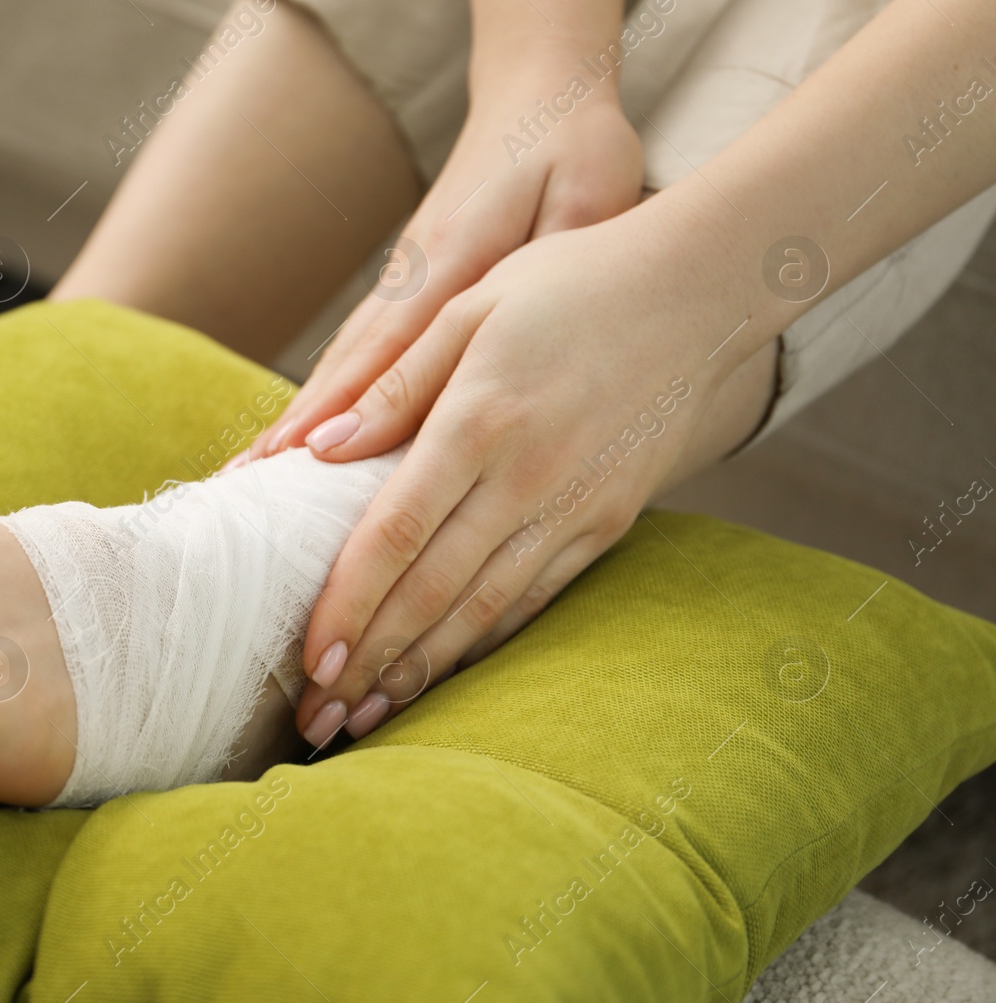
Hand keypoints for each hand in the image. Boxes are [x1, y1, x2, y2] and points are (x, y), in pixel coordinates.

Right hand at [242, 60, 643, 464]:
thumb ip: (561, 252)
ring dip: (296, 417)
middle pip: (347, 362)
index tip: (303, 454)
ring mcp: (402, 279)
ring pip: (343, 360)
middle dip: (296, 427)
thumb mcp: (590, 194)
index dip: (350, 403)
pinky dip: (324, 394)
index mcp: (457, 255)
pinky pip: (358, 351)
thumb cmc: (572, 146)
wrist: (538, 92)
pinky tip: (297, 435)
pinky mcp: (405, 286)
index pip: (395, 344)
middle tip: (242, 485)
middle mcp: (414, 272)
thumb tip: (542, 319)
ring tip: (246, 474)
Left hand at [284, 207, 757, 746]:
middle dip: (368, 664)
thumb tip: (315, 451)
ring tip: (363, 719)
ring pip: (482, 611)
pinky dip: (481, 644)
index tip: (307, 658)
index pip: (395, 535)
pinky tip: (440, 674)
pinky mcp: (607, 525)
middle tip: (316, 719)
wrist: (700, 292)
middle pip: (432, 593)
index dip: (347, 605)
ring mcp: (574, 510)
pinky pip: (533, 600)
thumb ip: (392, 387)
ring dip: (419, 672)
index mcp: (480, 421)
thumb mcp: (467, 309)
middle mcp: (527, 479)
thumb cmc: (568, 287)